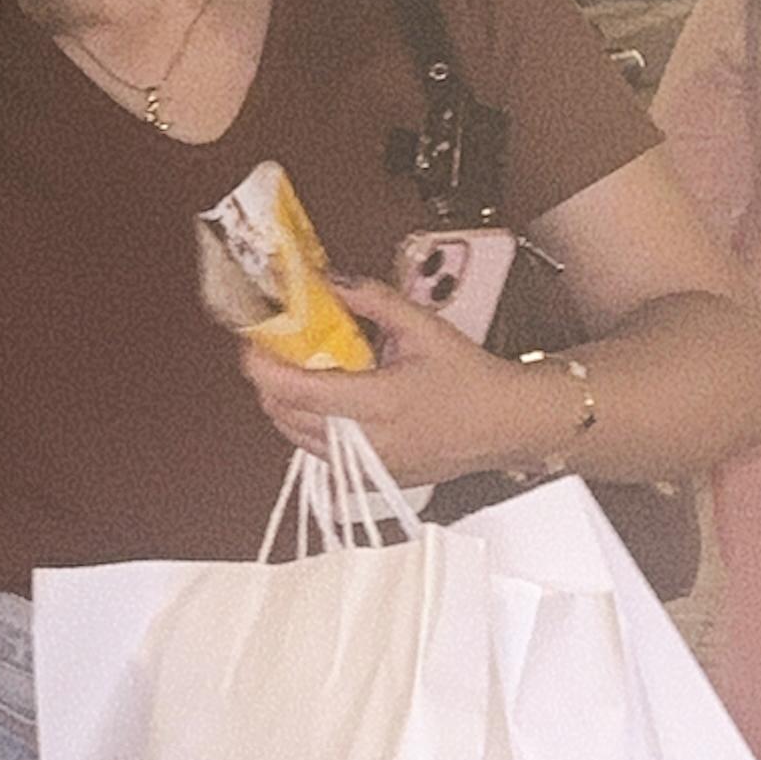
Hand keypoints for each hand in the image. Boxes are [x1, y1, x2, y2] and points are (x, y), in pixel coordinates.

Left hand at [241, 273, 571, 486]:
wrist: (509, 423)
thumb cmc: (472, 379)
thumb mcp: (424, 327)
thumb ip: (372, 299)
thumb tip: (328, 281)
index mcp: (379, 402)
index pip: (297, 390)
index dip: (262, 368)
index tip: (252, 344)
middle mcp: (369, 441)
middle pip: (286, 417)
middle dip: (267, 384)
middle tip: (269, 353)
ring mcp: (370, 465)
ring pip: (297, 440)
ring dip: (284, 408)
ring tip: (292, 375)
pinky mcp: (374, 478)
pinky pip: (321, 456)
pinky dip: (307, 430)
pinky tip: (320, 406)